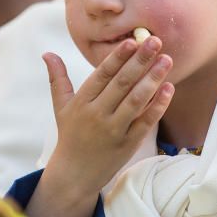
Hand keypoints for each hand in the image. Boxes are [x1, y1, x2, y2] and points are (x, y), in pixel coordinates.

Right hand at [44, 34, 173, 198]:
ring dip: (153, 79)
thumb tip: (47, 53)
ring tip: (167, 60)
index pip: (102, 75)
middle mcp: (97, 115)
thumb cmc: (70, 136)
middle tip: (156, 41)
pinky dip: (158, 106)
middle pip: (122, 83)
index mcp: (81, 103)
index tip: (132, 41)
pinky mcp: (128, 144)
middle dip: (140, 61)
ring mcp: (113, 130)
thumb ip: (58, 79)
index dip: (117, 57)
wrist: (74, 176)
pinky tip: (169, 89)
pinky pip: (145, 122)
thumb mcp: (60, 107)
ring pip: (136, 100)